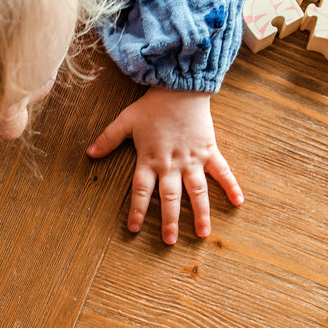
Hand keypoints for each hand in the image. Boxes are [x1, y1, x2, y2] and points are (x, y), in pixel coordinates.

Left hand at [87, 87, 243, 244]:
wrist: (180, 86)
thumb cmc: (152, 105)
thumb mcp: (126, 120)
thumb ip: (108, 139)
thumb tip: (89, 153)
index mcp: (150, 159)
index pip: (141, 191)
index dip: (138, 211)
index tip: (135, 229)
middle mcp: (171, 164)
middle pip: (170, 198)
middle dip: (169, 221)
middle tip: (169, 241)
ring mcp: (192, 159)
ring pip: (197, 191)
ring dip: (200, 213)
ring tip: (203, 234)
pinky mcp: (209, 151)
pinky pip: (222, 171)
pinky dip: (231, 186)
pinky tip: (238, 202)